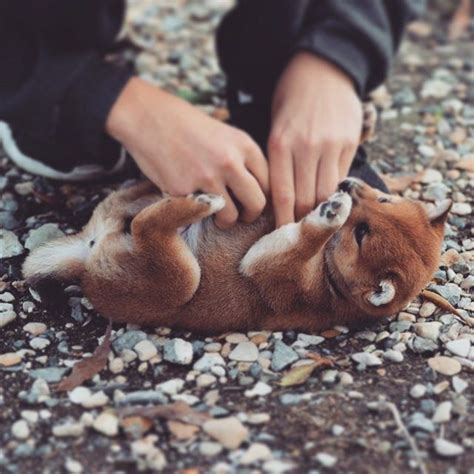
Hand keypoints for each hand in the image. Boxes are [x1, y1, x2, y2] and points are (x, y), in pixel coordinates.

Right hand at [106, 77, 268, 227]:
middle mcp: (230, 162)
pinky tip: (192, 200)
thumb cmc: (187, 126)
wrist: (148, 116)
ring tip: (217, 215)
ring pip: (231, 216)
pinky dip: (197, 212)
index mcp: (244, 145)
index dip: (264, 197)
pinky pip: (200, 213)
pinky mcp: (183, 190)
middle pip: (257, 203)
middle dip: (251, 215)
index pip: (269, 183)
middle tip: (242, 216)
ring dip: (226, 221)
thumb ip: (242, 159)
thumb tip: (255, 191)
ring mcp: (206, 177)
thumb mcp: (224, 134)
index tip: (254, 202)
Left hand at [268, 52, 361, 226]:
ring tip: (315, 223)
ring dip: (321, 211)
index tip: (282, 236)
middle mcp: (305, 147)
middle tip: (299, 234)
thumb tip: (286, 201)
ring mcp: (330, 144)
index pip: (283, 196)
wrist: (321, 69)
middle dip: (302, 221)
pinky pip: (342, 176)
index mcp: (280, 144)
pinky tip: (330, 201)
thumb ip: (280, 163)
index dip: (284, 221)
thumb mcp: (276, 129)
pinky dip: (335, 192)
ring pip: (327, 192)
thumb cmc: (291, 102)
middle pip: (306, 199)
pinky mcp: (350, 142)